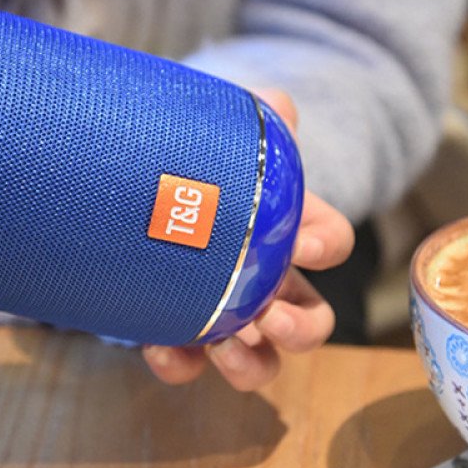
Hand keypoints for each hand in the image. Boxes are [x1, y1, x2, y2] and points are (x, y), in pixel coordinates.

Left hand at [141, 88, 355, 391]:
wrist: (139, 185)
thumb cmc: (199, 165)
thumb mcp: (226, 138)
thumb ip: (253, 120)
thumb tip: (276, 102)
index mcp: (284, 232)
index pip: (328, 241)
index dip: (325, 247)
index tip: (301, 244)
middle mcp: (265, 282)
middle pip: (309, 323)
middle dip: (300, 330)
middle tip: (268, 319)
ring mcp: (223, 312)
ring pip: (258, 361)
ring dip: (249, 365)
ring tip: (225, 348)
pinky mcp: (176, 329)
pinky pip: (187, 363)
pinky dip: (178, 363)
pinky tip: (158, 346)